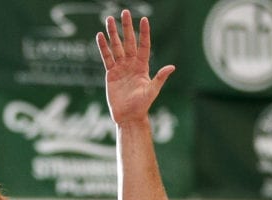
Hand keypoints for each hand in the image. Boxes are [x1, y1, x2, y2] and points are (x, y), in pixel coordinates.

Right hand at [97, 10, 174, 125]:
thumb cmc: (141, 105)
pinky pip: (106, 57)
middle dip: (126, 27)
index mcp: (142, 66)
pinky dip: (103, 47)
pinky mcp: (110, 73)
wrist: (128, 116)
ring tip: (108, 19)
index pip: (143, 45)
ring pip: (116, 46)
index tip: (144, 19)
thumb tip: (171, 67)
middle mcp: (131, 64)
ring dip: (112, 33)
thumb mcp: (152, 91)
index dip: (144, 33)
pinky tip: (100, 36)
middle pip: (128, 41)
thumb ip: (160, 77)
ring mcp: (120, 67)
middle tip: (124, 12)